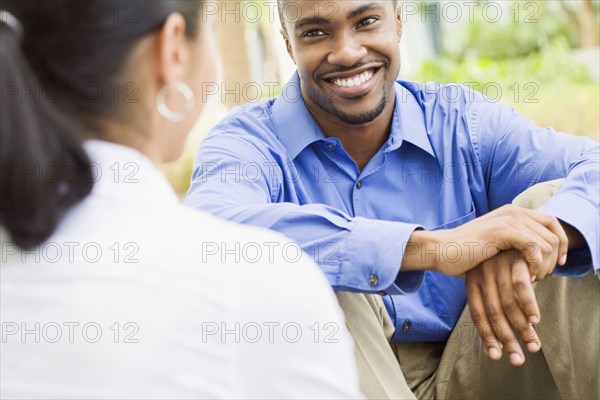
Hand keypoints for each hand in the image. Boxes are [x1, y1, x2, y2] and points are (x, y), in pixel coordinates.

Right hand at [403, 205, 568, 278]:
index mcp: (512, 212)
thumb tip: (540, 258)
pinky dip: (536, 264)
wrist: (441, 251)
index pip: (552, 222)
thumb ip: (516, 245)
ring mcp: (508, 219)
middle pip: (553, 233)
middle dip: (554, 258)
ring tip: (532, 279)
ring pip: (547, 242)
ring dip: (545, 265)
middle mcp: (513, 211)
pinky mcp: (502, 231)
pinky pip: (535, 247)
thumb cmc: (465, 255)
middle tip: (543, 276)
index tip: (557, 264)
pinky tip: (527, 276)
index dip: (561, 244)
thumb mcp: (496, 247)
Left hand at [466, 249, 540, 365]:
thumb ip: (491, 306)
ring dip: (522, 328)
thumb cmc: (496, 261)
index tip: (496, 356)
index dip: (486, 336)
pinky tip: (536, 320)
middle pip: (493, 314)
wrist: (502, 226)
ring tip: (533, 346)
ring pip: (508, 304)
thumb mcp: (487, 280)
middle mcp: (481, 274)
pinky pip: (521, 285)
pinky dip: (529, 304)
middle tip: (518, 360)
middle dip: (507, 339)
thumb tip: (492, 347)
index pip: (477, 315)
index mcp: (472, 281)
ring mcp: (497, 265)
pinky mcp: (514, 258)